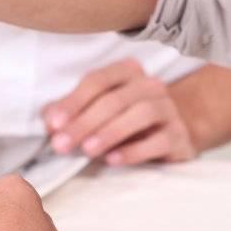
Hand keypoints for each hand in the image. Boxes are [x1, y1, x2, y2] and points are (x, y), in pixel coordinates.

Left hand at [43, 58, 197, 165]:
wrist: (175, 133)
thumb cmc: (128, 119)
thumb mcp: (101, 110)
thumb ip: (75, 111)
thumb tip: (49, 121)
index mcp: (128, 71)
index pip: (98, 80)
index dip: (73, 101)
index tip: (53, 124)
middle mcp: (151, 85)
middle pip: (115, 99)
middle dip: (85, 122)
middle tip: (62, 144)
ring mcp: (169, 108)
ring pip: (140, 114)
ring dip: (110, 132)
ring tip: (88, 150)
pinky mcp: (180, 135)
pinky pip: (159, 140)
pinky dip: (135, 150)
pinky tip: (114, 159)